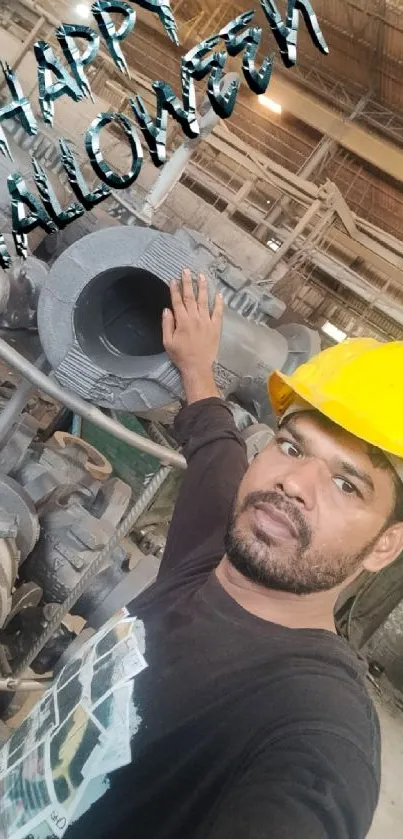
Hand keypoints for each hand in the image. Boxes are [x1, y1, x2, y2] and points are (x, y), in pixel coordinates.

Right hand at [162, 269, 223, 403]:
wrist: (197, 367)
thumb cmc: (180, 355)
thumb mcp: (167, 342)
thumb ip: (167, 324)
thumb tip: (167, 309)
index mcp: (182, 321)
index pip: (178, 301)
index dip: (175, 289)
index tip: (174, 279)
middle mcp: (195, 318)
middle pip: (190, 297)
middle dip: (188, 282)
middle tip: (186, 270)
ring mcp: (207, 322)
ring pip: (204, 301)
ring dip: (202, 287)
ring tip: (201, 276)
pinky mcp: (215, 327)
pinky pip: (217, 312)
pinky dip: (218, 303)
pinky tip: (218, 294)